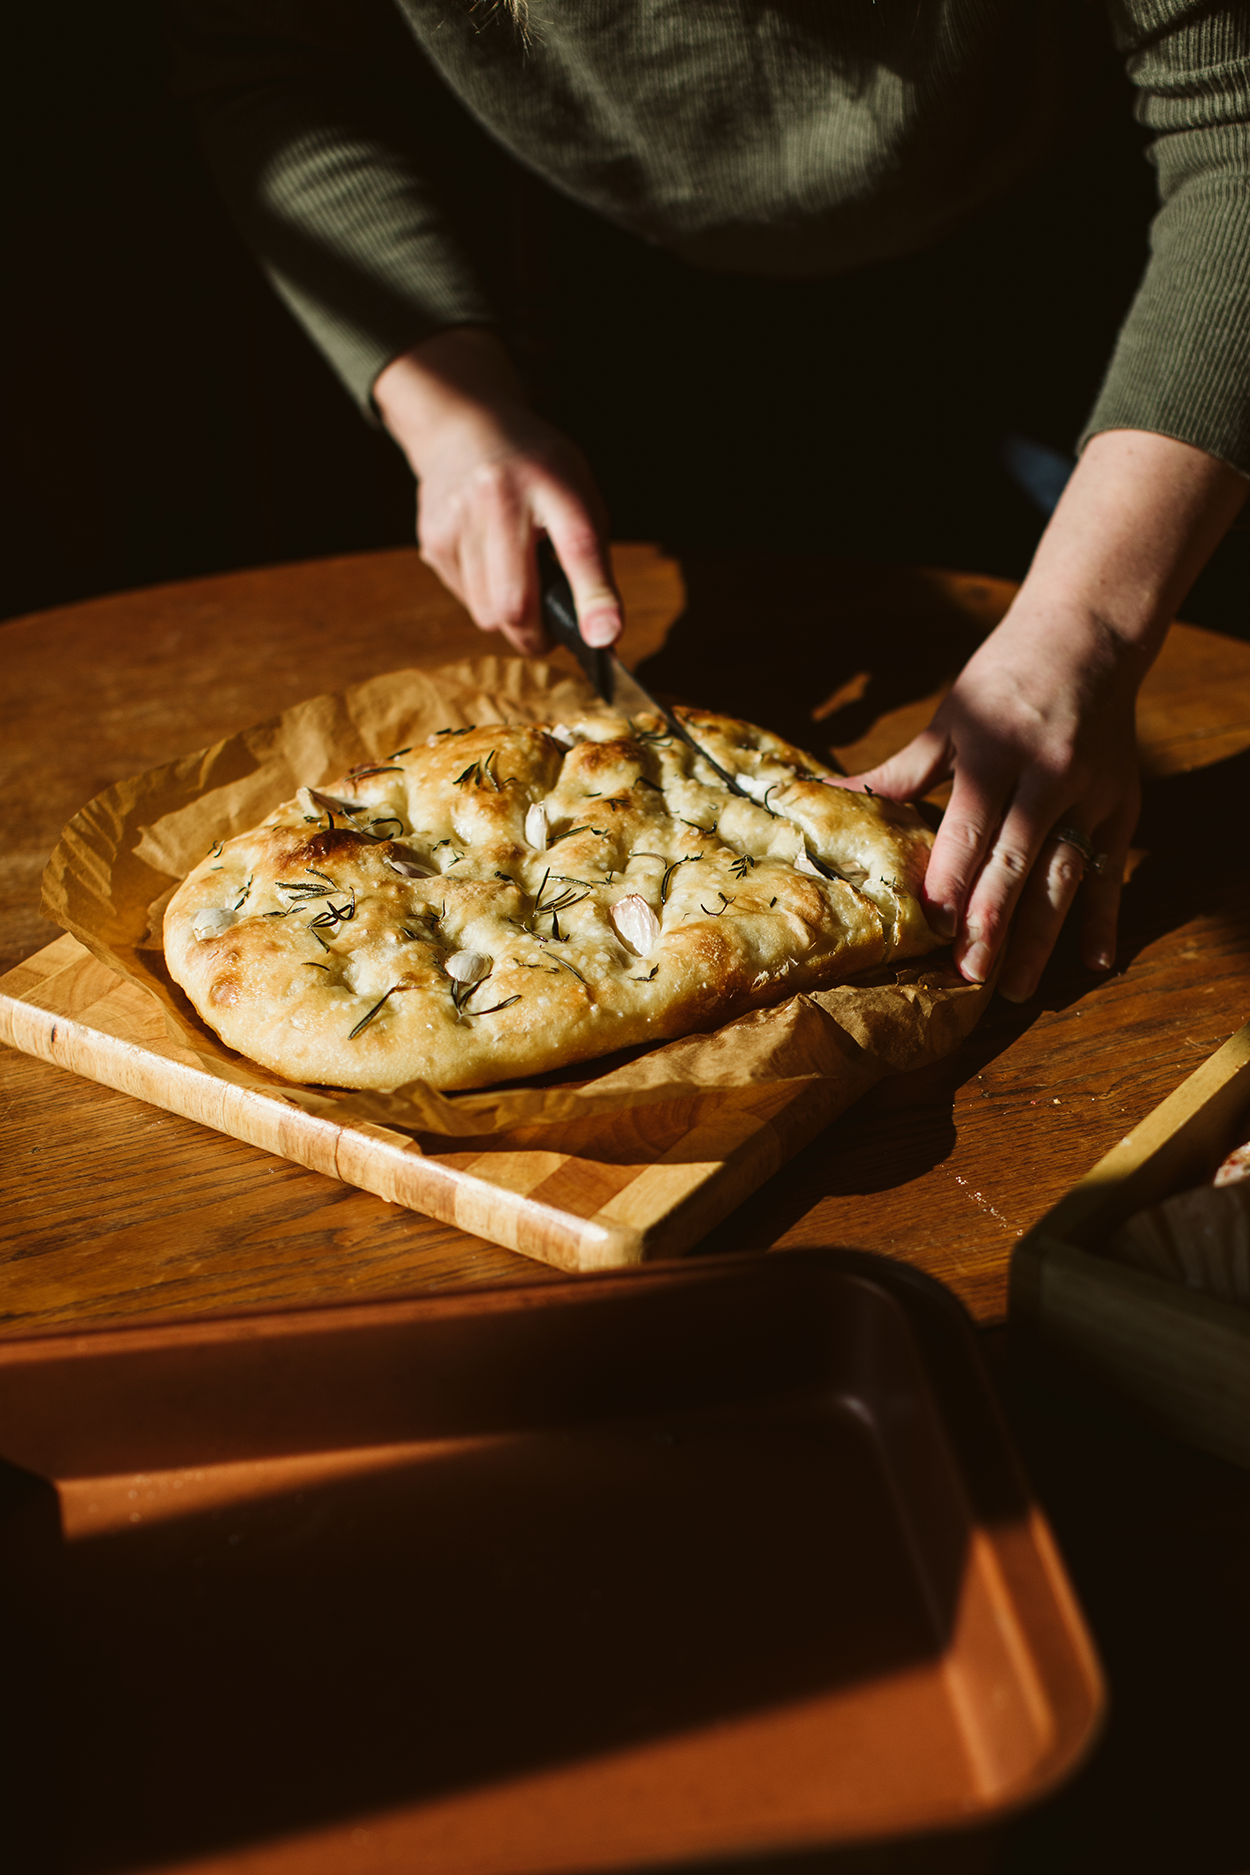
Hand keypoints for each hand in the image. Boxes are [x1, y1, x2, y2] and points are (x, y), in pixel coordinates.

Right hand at [373, 327, 621, 654]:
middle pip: (515, 603)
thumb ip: (592, 559)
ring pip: (487, 613)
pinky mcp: (433, 539)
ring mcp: (458, 518)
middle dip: (537, 635)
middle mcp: (499, 497)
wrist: (465, 428)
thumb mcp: (578, 492)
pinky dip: (485, 598)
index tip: (603, 638)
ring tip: (521, 584)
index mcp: (551, 482)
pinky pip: (466, 600)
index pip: (577, 546)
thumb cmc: (537, 471)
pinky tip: (490, 563)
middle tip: (551, 632)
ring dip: (511, 619)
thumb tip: (601, 633)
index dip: (593, 597)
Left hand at [846, 430, 1247, 1000]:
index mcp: (997, 753)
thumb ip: (900, 772)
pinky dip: (1105, 917)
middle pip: (1018, 860)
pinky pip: (1111, 869)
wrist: (1087, 636)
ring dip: (1041, 935)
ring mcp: (1091, 794)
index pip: (972, 827)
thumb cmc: (1002, 679)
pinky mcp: (1121, 805)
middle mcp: (1048, 777)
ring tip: (1016, 986)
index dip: (953, 877)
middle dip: (994, 922)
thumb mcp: (949, 718)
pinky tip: (1094, 961)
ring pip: (1065, 874)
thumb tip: (829, 795)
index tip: (932, 925)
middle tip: (970, 975)